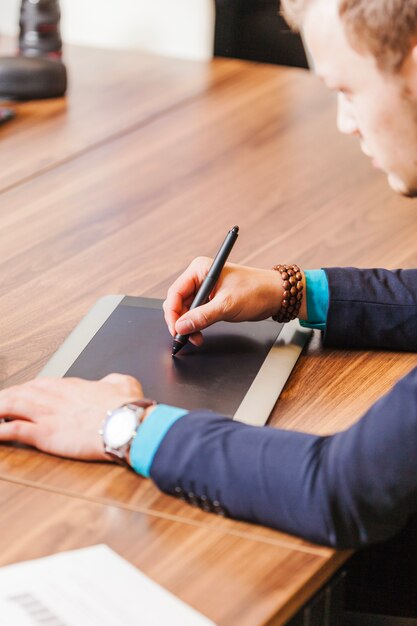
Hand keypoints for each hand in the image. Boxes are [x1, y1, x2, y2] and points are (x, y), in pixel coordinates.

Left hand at [0, 374, 143, 460]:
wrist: (125, 424)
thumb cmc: (126, 408)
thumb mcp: (124, 383)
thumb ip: (112, 380)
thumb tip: (111, 381)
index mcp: (72, 386)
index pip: (42, 384)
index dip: (27, 389)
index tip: (21, 393)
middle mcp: (55, 397)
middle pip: (21, 392)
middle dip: (6, 396)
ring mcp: (47, 415)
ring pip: (11, 406)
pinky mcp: (44, 434)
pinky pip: (14, 430)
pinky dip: (0, 431)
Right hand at [163, 258, 283, 344]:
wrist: (276, 295)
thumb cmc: (256, 291)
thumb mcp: (227, 305)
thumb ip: (202, 316)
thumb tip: (181, 326)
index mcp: (200, 269)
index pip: (176, 292)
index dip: (172, 313)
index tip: (176, 329)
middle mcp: (200, 277)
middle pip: (178, 302)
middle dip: (180, 321)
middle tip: (185, 337)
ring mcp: (205, 289)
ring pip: (186, 310)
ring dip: (188, 326)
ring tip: (195, 338)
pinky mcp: (211, 299)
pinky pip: (196, 313)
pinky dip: (196, 325)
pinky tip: (199, 334)